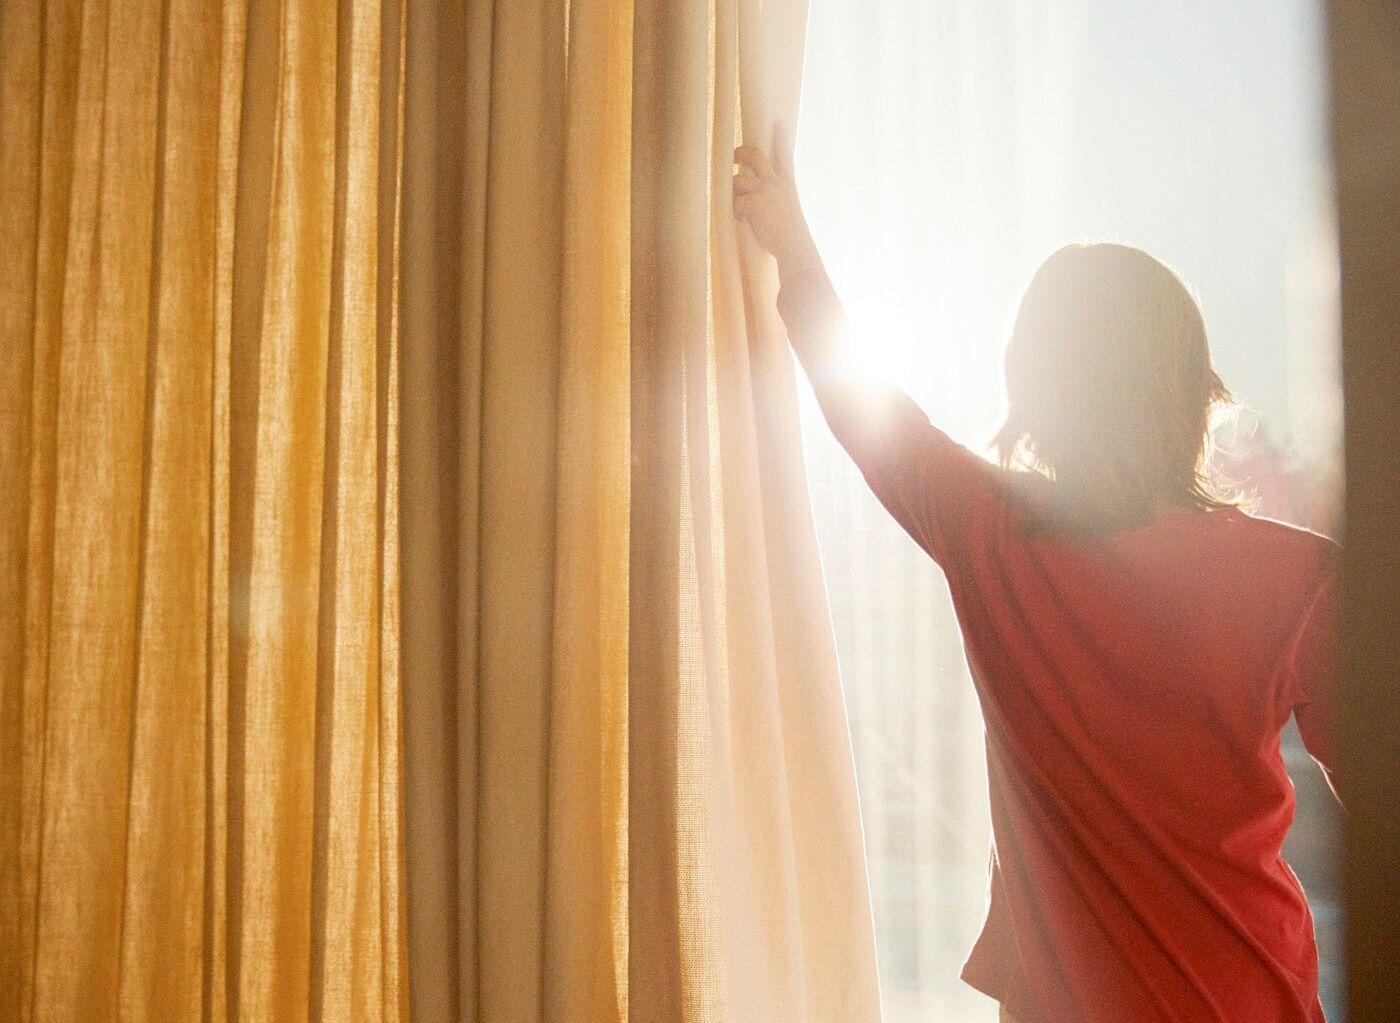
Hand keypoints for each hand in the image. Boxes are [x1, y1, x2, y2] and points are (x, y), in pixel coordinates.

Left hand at [733, 123, 820, 276]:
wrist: (794, 245)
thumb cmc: (791, 233)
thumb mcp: (788, 208)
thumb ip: (775, 196)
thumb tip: (752, 193)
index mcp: (787, 182)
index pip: (784, 154)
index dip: (780, 137)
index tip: (778, 123)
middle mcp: (776, 182)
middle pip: (755, 156)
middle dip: (741, 152)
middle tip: (734, 157)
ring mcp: (765, 190)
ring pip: (737, 180)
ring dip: (735, 193)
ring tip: (740, 208)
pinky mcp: (754, 202)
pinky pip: (735, 202)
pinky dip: (736, 212)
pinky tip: (742, 219)